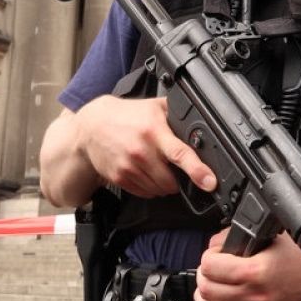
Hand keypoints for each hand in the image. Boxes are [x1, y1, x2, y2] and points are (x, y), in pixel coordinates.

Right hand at [76, 95, 215, 197]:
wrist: (90, 127)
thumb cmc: (125, 116)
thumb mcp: (153, 107)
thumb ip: (176, 113)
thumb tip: (202, 118)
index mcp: (154, 132)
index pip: (180, 154)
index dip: (197, 171)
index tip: (209, 182)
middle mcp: (141, 152)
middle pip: (171, 182)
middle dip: (178, 179)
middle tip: (172, 167)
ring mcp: (129, 167)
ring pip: (159, 190)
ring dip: (164, 185)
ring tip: (156, 167)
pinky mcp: (120, 178)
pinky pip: (145, 193)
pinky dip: (150, 187)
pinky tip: (144, 171)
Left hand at [194, 230, 300, 300]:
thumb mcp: (268, 234)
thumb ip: (237, 238)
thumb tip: (215, 246)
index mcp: (256, 271)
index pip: (212, 268)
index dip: (208, 257)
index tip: (214, 254)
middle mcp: (256, 295)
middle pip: (209, 291)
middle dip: (202, 277)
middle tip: (208, 269)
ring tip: (207, 288)